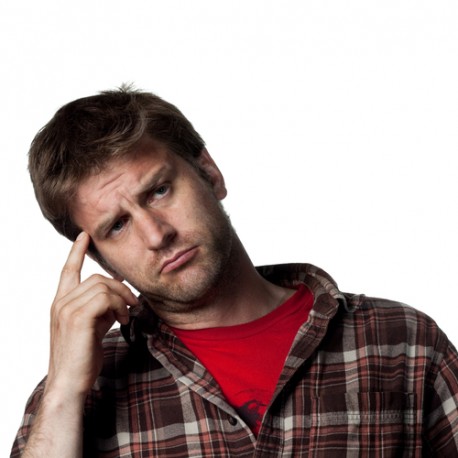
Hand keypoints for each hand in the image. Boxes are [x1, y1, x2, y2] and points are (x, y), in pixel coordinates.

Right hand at [45, 232, 137, 397]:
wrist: (70, 383)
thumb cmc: (82, 356)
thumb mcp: (93, 326)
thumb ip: (101, 307)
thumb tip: (119, 290)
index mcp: (62, 303)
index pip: (68, 270)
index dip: (77, 252)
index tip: (85, 236)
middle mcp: (61, 302)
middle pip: (97, 277)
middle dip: (120, 287)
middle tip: (132, 304)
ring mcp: (67, 309)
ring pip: (103, 286)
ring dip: (122, 299)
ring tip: (127, 316)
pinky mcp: (78, 317)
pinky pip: (105, 298)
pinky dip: (119, 306)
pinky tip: (123, 319)